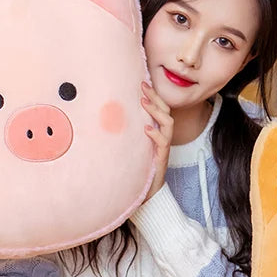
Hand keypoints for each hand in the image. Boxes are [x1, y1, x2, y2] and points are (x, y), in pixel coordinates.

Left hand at [140, 82, 172, 201]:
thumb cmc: (137, 169)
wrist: (147, 193)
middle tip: (143, 85)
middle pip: (165, 111)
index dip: (153, 96)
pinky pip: (163, 143)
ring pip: (168, 123)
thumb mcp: (130, 146)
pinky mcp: (161, 158)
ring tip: (144, 102)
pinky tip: (146, 129)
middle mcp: (161, 137)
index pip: (159, 109)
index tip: (141, 83)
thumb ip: (128, 133)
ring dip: (156, 111)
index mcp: (156, 132)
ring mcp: (163, 147)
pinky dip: (156, 134)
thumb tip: (108, 118)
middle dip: (155, 97)